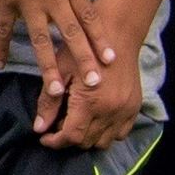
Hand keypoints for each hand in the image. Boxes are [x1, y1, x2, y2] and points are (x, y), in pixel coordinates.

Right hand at [0, 0, 111, 99]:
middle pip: (72, 34)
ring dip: (49, 66)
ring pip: (41, 41)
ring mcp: (28, 3)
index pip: (90, 17)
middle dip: (84, 59)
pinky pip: (2, 30)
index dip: (100, 39)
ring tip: (56, 90)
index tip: (111, 59)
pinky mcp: (5, 3)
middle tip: (94, 83)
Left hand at [36, 28, 143, 149]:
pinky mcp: (135, 107)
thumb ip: (49, 101)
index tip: (44, 137)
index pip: (71, 136)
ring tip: (76, 122)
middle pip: (86, 142)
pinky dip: (107, 133)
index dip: (54, 142)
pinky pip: (121, 133)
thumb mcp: (60, 70)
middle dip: (68, 139)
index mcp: (90, 102)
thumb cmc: (83, 46)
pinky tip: (95, 120)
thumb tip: (39, 128)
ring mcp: (125, 111)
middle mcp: (110, 111)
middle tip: (57, 124)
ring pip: (104, 142)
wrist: (118, 32)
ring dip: (87, 138)